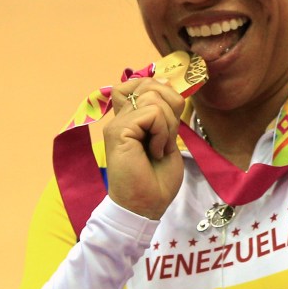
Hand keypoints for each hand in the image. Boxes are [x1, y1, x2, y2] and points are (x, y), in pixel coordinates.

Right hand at [104, 77, 185, 219]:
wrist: (146, 206)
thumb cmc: (156, 179)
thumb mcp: (167, 136)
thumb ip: (163, 112)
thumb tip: (165, 82)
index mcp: (129, 118)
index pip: (140, 82)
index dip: (160, 90)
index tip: (170, 115)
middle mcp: (120, 117)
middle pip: (151, 85)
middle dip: (170, 108)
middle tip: (166, 138)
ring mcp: (117, 123)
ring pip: (154, 98)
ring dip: (167, 124)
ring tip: (159, 148)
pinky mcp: (119, 131)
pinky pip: (152, 114)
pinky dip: (162, 133)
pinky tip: (156, 152)